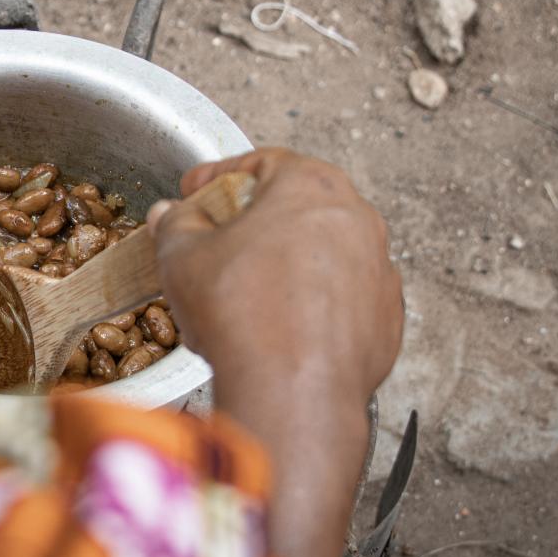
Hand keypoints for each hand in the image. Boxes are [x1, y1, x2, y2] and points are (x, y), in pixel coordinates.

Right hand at [147, 148, 402, 556]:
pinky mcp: (386, 318)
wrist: (292, 394)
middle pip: (298, 205)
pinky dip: (314, 304)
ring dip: (286, 263)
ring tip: (246, 290)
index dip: (219, 175)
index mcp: (310, 186)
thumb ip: (175, 223)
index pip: (261, 162)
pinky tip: (280, 325)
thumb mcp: (182, 255)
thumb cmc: (243, 314)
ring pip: (324, 252)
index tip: (195, 192)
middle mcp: (357, 219)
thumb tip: (171, 215)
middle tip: (218, 240)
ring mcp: (378, 269)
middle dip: (255, 221)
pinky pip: (343, 298)